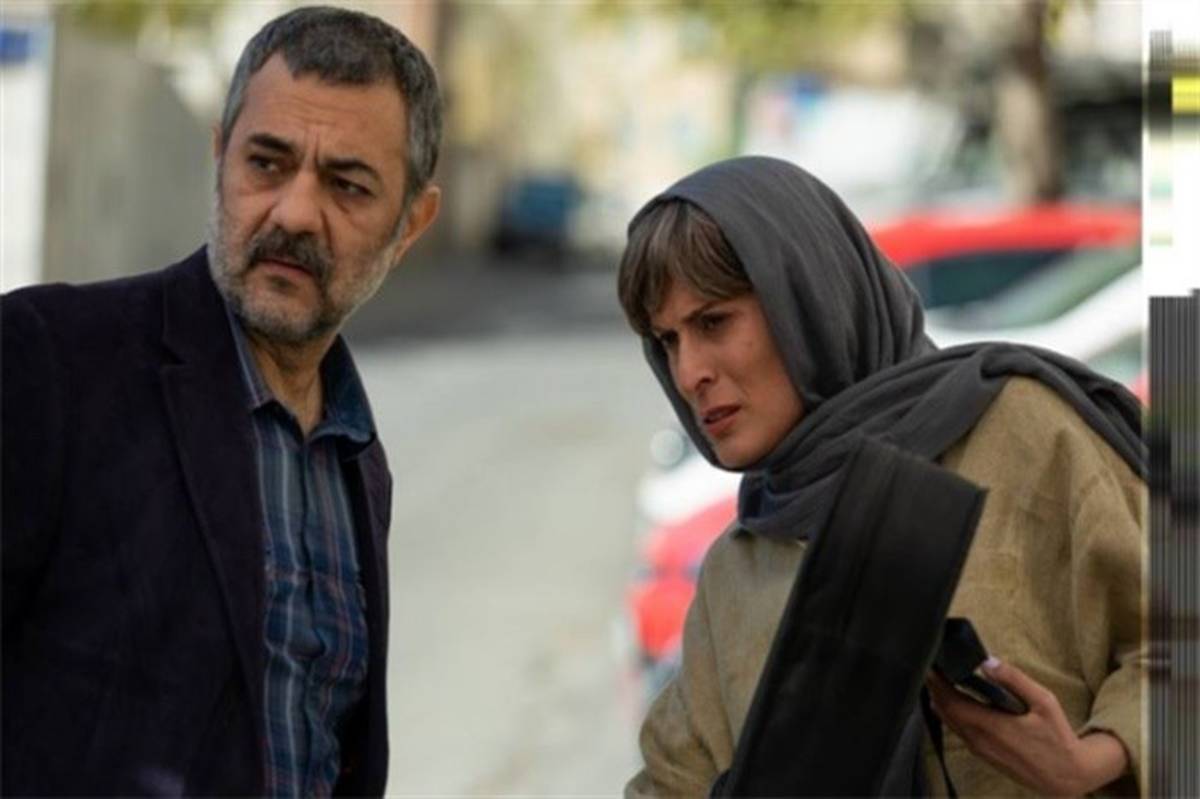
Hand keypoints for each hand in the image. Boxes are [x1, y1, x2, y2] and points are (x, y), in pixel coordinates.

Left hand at [925, 659, 1127, 795]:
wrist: (1066, 777)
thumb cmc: (1058, 739)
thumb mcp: (1044, 702)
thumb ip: (1015, 680)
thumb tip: (988, 661)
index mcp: (990, 726)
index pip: (949, 701)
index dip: (935, 682)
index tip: (931, 663)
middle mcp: (978, 740)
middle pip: (942, 710)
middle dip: (934, 687)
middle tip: (933, 666)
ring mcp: (979, 749)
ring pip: (948, 722)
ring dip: (941, 700)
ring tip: (941, 678)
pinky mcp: (983, 755)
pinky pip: (958, 731)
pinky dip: (951, 713)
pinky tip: (956, 700)